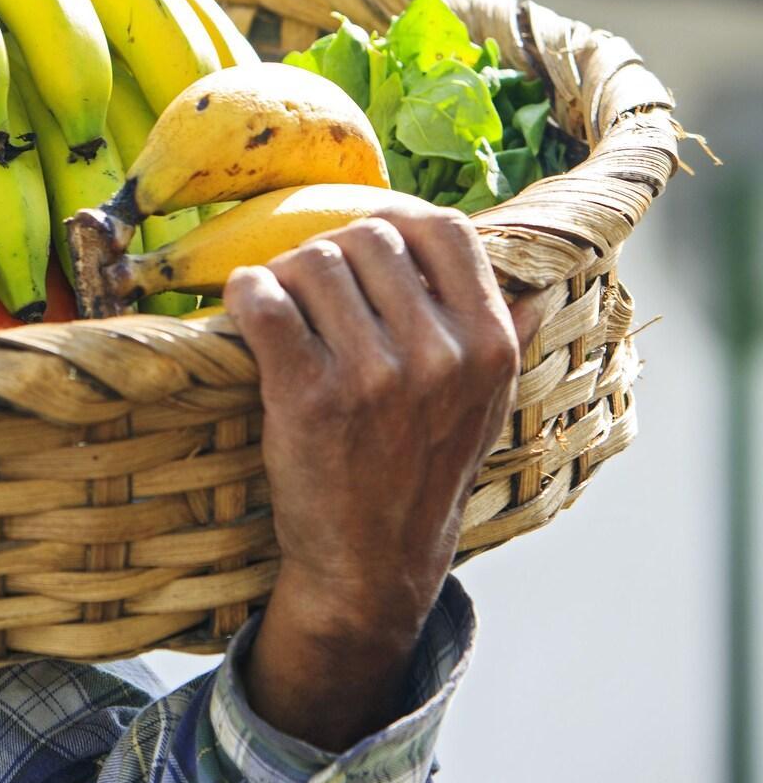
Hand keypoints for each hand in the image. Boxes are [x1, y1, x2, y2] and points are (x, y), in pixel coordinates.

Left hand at [223, 208, 542, 750]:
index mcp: (489, 344)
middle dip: (330, 254)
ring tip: (283, 308)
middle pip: (366, 238)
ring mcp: (374, 375)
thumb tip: (535, 289)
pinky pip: (265, 301)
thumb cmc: (422, 473)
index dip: (395, 221)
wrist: (372, 562)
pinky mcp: (309, 395)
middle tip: (312, 289)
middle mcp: (439, 354)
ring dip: (284, 276)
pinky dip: (246, 292)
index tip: (366, 241)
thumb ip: (505, 340)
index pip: (444, 230)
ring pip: (311, 262)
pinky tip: (248, 306)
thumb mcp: (484, 408)